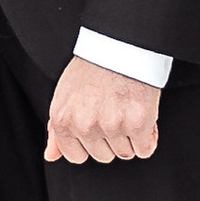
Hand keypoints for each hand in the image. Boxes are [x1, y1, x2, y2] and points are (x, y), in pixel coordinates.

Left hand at [46, 56, 160, 164]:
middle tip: (115, 111)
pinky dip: (148, 136)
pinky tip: (143, 116)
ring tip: (128, 109)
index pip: (76, 156)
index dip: (91, 143)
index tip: (98, 127)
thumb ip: (56, 130)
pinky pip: (145, 149)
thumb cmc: (93, 65)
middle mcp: (84, 125)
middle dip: (111, 139)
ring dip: (131, 136)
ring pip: (125, 153)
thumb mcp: (64, 95)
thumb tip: (51, 156)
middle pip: (103, 156)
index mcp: (62, 119)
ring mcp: (111, 126)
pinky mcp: (137, 124)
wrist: (121, 43)